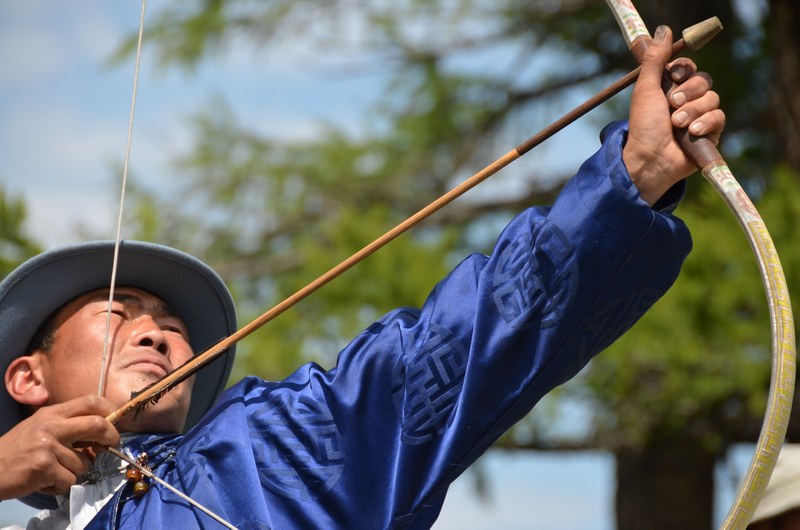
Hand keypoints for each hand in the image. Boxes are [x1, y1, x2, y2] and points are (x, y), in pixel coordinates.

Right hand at [0, 395, 119, 498]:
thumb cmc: (17, 449)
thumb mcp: (40, 427)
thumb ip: (67, 425)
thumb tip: (101, 430)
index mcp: (52, 413)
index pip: (90, 402)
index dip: (109, 410)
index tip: (114, 421)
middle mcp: (51, 426)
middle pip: (97, 425)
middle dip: (111, 437)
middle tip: (109, 446)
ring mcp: (48, 447)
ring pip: (84, 462)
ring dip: (74, 471)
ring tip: (54, 471)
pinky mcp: (44, 467)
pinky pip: (70, 479)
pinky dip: (61, 485)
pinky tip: (46, 481)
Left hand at [623, 25, 725, 205]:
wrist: (650, 158)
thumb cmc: (643, 126)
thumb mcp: (646, 89)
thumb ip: (656, 60)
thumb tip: (664, 30)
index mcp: (671, 89)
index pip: (689, 68)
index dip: (685, 70)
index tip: (674, 76)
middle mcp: (687, 101)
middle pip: (704, 80)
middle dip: (688, 92)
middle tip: (672, 105)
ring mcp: (700, 117)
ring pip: (712, 98)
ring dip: (693, 110)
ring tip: (677, 124)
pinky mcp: (710, 134)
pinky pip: (719, 117)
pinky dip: (705, 123)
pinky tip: (692, 133)